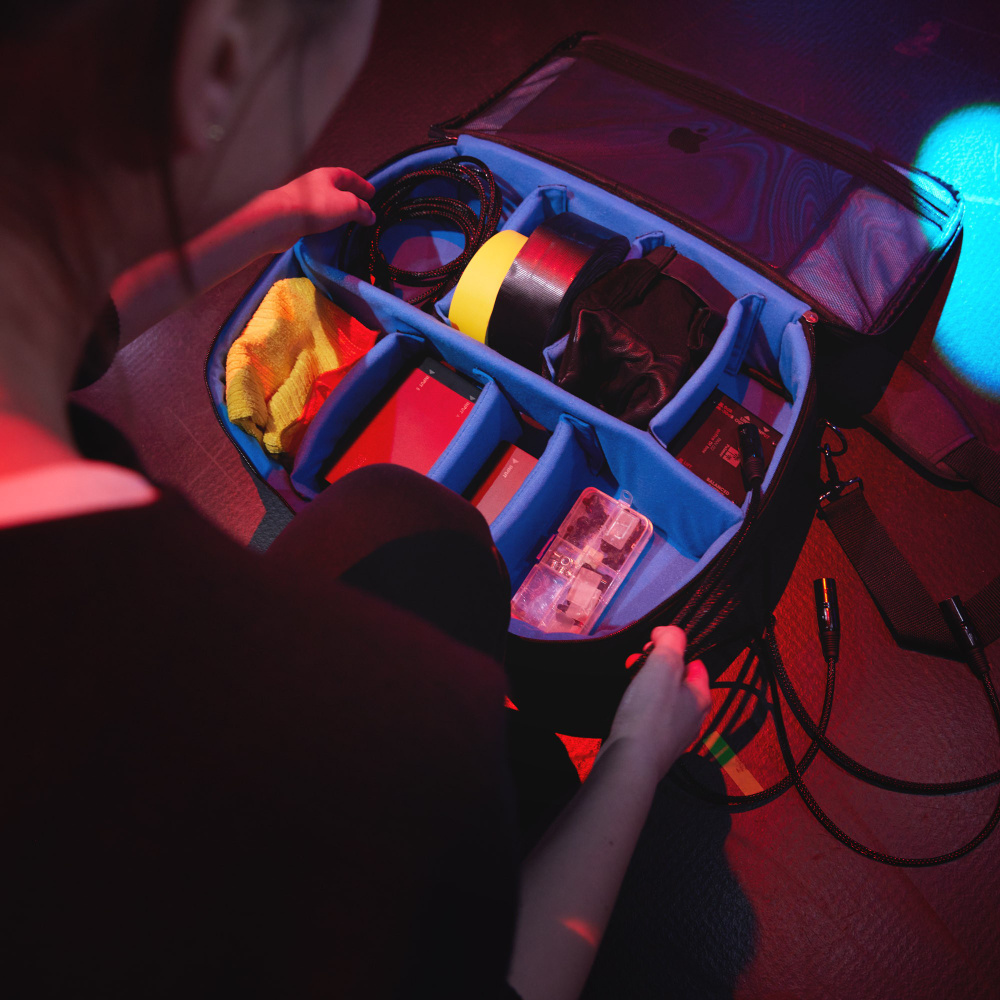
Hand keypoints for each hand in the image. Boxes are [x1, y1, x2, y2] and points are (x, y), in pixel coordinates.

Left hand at [254, 167, 376, 252]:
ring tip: (348, 222)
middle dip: (350, 197)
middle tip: (362, 207)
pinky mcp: (296, 215)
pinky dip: (327, 222)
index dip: (362, 184)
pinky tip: (331, 231)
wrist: (281, 220)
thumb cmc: (315, 206)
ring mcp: (304, 200)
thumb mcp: (348, 205)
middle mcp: (314, 184)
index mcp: (326, 175)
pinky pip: (317, 217)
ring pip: (326, 203)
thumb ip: (362, 209)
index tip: (372, 194)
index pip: (348, 176)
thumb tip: (371, 216)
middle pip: (336, 189)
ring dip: (338, 211)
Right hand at [604, 626, 710, 781]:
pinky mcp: (655, 747)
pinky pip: (650, 716)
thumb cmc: (650, 710)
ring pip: (663, 699)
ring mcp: (674, 735)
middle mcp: (693, 718)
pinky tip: (625, 706)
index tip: (651, 646)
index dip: (674, 649)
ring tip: (627, 681)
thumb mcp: (663, 665)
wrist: (630, 761)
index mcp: (701, 698)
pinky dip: (639, 706)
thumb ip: (670, 642)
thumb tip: (668, 633)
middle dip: (655, 666)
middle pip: (677, 681)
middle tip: (634, 663)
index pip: (695, 664)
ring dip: (645, 684)